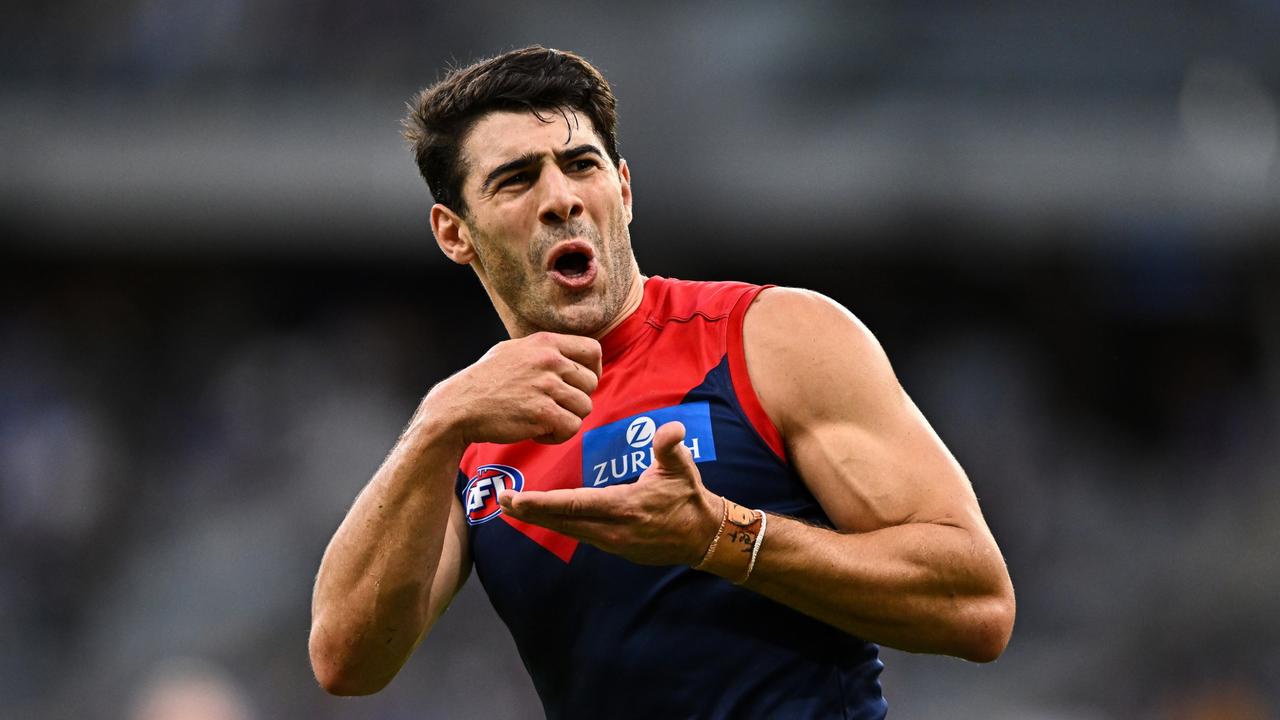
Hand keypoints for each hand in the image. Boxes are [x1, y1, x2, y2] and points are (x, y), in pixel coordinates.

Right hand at [423, 332, 601, 445]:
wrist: (458, 406)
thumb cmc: (484, 381)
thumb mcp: (513, 350)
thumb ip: (543, 350)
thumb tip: (572, 356)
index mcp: (545, 343)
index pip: (593, 350)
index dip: (593, 370)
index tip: (579, 384)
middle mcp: (549, 361)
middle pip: (591, 383)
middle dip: (576, 399)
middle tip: (553, 407)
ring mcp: (546, 386)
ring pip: (585, 407)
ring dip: (567, 419)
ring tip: (544, 420)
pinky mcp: (543, 413)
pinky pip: (572, 427)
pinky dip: (558, 436)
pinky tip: (539, 433)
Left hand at [498, 421, 721, 565]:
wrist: (703, 536)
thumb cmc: (689, 497)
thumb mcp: (682, 469)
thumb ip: (670, 447)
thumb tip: (671, 430)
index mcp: (623, 507)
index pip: (574, 505)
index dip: (542, 503)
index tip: (517, 498)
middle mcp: (612, 529)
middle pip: (561, 522)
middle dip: (529, 512)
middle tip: (501, 500)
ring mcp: (611, 541)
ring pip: (567, 530)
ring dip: (539, 518)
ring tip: (513, 507)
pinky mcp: (613, 546)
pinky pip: (578, 533)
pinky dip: (556, 523)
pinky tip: (541, 515)